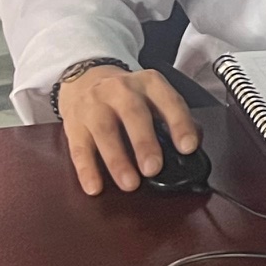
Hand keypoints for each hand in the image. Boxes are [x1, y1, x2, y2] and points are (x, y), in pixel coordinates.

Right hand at [58, 67, 200, 195]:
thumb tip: (192, 144)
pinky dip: (87, 169)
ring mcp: (94, 105)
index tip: (187, 147)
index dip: (179, 123)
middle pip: (133, 113)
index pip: (167, 100)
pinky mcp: (74, 124)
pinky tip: (95, 187)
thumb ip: (172, 116)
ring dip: (117, 159)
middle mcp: (120, 90)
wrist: (85, 78)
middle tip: (153, 168)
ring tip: (130, 184)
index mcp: (148, 83)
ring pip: (104, 131)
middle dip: (144, 142)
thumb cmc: (128, 95)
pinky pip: (79, 148)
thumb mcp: (153, 95)